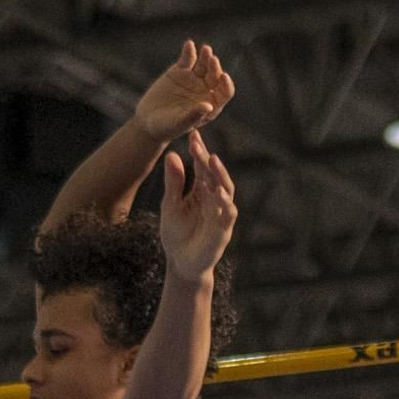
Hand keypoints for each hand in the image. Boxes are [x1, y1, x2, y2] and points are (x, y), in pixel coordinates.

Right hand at [135, 40, 234, 142]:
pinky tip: (189, 45)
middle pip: (215, 75)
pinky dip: (189, 51)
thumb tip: (208, 106)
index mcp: (212, 104)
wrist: (148, 120)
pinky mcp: (181, 69)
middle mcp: (206, 89)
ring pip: (204, 64)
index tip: (224, 77)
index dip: (226, 84)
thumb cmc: (166, 128)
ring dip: (206, 56)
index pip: (225, 92)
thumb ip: (193, 116)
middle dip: (215, 67)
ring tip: (206, 50)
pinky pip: (188, 58)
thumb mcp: (179, 124)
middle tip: (212, 60)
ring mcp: (194, 78)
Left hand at [160, 127, 236, 283]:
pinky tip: (218, 191)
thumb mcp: (171, 205)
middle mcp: (214, 199)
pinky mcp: (223, 231)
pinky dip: (224, 202)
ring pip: (225, 190)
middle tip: (198, 144)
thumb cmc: (177, 234)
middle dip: (207, 159)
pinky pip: (228, 214)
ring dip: (220, 175)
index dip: (198, 151)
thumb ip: (174, 182)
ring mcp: (221, 214)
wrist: (181, 264)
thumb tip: (171, 154)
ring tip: (212, 160)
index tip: (192, 134)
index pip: (202, 167)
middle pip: (214, 175)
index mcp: (202, 191)